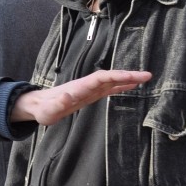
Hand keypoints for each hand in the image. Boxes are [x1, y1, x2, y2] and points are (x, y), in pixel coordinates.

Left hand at [10, 69, 150, 125]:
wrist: (38, 105)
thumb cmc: (43, 109)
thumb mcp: (48, 110)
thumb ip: (58, 104)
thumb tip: (69, 96)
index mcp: (80, 88)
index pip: (102, 78)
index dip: (117, 76)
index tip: (133, 77)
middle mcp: (86, 86)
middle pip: (110, 77)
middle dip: (128, 75)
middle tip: (148, 75)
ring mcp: (88, 89)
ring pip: (111, 81)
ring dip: (127, 79)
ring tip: (145, 78)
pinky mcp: (89, 95)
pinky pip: (108, 89)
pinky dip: (120, 86)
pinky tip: (131, 87)